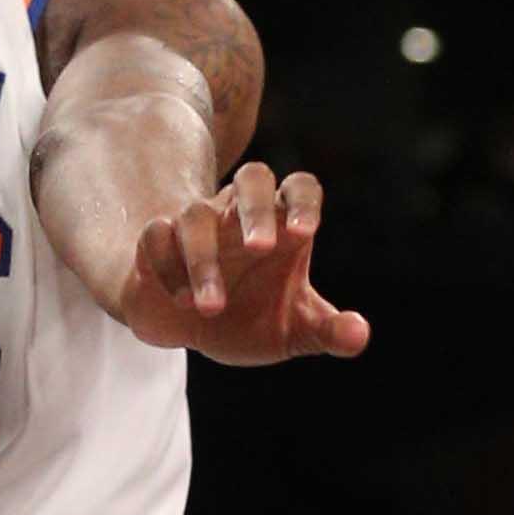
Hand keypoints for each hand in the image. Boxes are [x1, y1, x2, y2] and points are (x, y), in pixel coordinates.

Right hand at [112, 164, 367, 363]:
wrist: (188, 330)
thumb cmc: (249, 319)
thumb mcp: (293, 332)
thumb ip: (327, 331)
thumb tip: (357, 336)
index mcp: (281, 226)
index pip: (299, 188)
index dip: (303, 202)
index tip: (306, 233)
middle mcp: (238, 215)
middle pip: (252, 178)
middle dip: (256, 209)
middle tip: (260, 248)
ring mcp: (195, 224)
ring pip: (197, 215)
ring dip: (204, 260)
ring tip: (213, 307)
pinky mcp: (155, 243)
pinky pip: (156, 236)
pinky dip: (168, 267)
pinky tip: (181, 300)